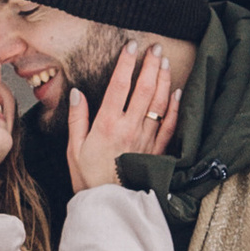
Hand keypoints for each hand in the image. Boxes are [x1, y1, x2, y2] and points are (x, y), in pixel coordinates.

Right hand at [65, 39, 180, 191]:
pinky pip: (169, 125)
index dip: (127, 62)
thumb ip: (77, 119)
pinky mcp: (156, 150)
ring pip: (159, 103)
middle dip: (150, 64)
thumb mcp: (73, 149)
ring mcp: (146, 139)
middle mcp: (129, 128)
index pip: (119, 85)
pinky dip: (174, 107)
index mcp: (107, 125)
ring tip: (164, 61)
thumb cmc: (89, 179)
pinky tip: (176, 92)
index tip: (131, 45)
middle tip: (155, 47)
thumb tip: (78, 94)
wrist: (109, 205)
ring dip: (163, 79)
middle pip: (144, 89)